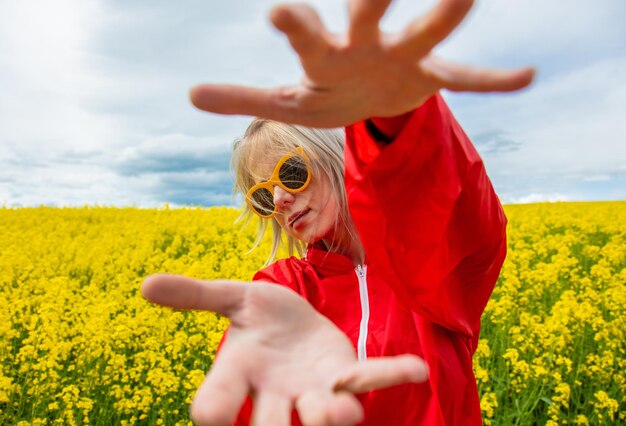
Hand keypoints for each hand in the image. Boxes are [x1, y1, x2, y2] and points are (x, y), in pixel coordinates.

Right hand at [142, 274, 427, 425]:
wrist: (296, 322)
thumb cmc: (259, 316)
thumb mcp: (231, 297)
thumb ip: (194, 295)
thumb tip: (145, 285)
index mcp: (237, 376)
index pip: (218, 404)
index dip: (213, 411)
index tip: (208, 415)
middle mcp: (275, 395)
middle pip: (272, 424)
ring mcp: (314, 390)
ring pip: (323, 415)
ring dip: (333, 416)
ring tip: (342, 413)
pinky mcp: (345, 375)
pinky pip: (369, 379)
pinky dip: (391, 374)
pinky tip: (416, 369)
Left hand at [189, 0, 534, 126]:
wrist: (368, 97)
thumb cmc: (324, 92)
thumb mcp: (284, 103)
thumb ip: (241, 98)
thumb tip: (188, 92)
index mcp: (324, 56)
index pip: (306, 35)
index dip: (294, 25)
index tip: (277, 12)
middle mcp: (365, 44)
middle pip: (369, 16)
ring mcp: (403, 56)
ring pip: (429, 31)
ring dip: (448, 13)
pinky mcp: (432, 74)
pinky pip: (467, 76)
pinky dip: (494, 80)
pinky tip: (527, 76)